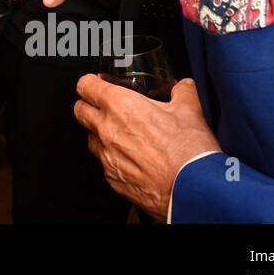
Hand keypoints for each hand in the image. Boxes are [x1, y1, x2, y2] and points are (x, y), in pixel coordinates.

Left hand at [73, 76, 220, 221]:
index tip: (97, 83)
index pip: (86, 85)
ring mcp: (107, 156)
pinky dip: (113, 158)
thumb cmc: (189, 152)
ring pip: (90, 138)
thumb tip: (183, 88)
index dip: (90, 82)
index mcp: (121, 106)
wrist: (194, 192)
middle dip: (88, 105)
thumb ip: (183, 92)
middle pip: (80, 110)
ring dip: (100, 134)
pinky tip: (132, 159)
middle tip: (104, 106)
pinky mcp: (112, 178)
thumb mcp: (191, 111)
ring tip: (123, 135)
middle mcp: (107, 130)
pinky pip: (104, 163)